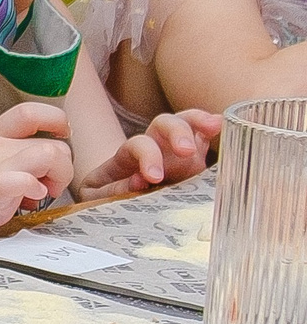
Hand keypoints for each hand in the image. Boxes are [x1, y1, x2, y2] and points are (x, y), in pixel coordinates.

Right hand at [0, 103, 75, 242]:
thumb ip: (8, 158)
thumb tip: (41, 177)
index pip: (33, 112)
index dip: (57, 123)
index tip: (57, 144)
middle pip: (56, 145)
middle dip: (62, 169)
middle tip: (45, 189)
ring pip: (50, 156)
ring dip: (57, 179)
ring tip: (37, 198)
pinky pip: (16, 181)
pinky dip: (30, 187)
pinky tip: (26, 201)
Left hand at [79, 109, 220, 201]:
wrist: (114, 201)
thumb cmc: (106, 198)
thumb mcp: (99, 197)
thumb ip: (111, 190)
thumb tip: (137, 182)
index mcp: (127, 157)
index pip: (138, 146)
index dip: (147, 157)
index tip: (153, 178)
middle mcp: (153, 146)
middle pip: (164, 124)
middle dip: (176, 132)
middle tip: (186, 150)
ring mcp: (175, 151)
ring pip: (186, 123)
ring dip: (199, 122)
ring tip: (215, 125)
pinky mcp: (193, 159)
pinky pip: (203, 137)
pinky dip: (213, 127)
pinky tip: (224, 124)